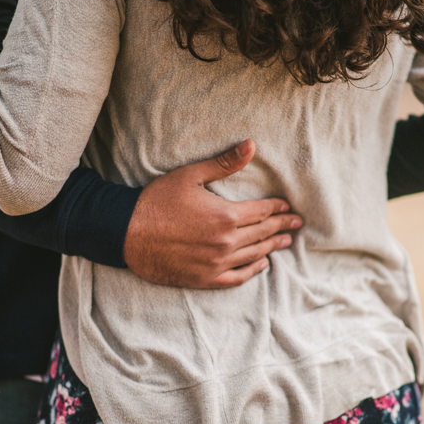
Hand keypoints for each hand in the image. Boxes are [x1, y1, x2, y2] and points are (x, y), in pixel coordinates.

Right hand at [124, 140, 301, 288]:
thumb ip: (224, 163)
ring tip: (285, 242)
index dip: (277, 209)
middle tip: (296, 224)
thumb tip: (251, 145)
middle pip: (263, 233)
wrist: (127, 233)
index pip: (262, 212)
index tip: (289, 208)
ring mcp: (217, 263)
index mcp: (226, 215)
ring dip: (272, 247)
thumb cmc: (157, 201)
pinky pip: (238, 277)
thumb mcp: (191, 175)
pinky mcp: (206, 279)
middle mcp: (226, 242)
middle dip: (282, 227)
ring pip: (254, 255)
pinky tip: (261, 264)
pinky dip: (252, 270)